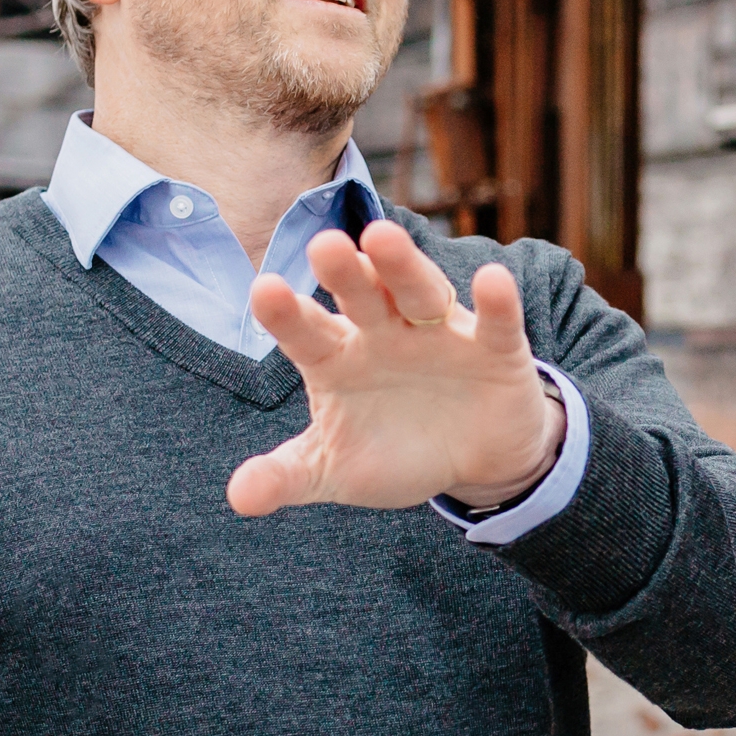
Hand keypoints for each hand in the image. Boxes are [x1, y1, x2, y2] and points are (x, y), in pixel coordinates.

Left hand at [226, 222, 567, 516]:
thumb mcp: (335, 470)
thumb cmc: (396, 452)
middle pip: (362, 297)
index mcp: (339, 359)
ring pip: (419, 293)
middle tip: (324, 245)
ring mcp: (440, 336)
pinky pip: (496, 323)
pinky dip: (497, 303)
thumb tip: (239, 498)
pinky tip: (492, 279)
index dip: (287, 314)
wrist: (475, 463)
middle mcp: (386, 335)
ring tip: (382, 237)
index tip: (264, 291)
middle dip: (345, 273)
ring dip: (403, 267)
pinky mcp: (496, 350)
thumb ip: (288, 476)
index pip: (308, 333)